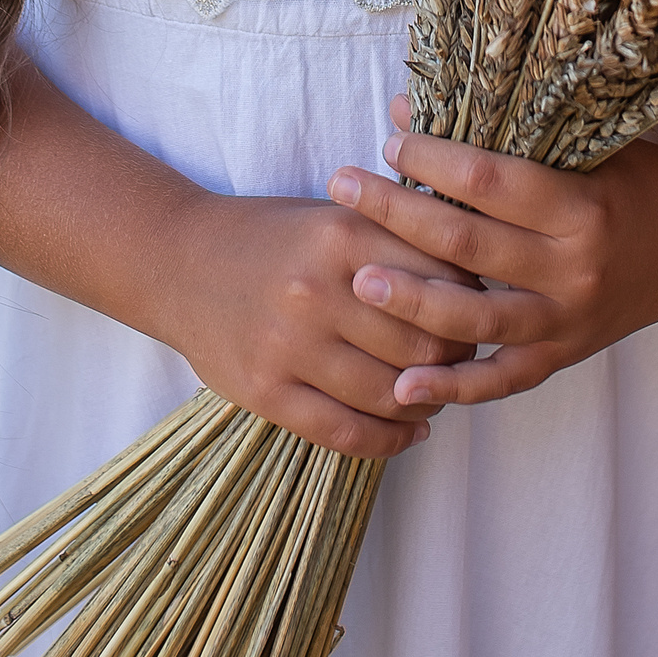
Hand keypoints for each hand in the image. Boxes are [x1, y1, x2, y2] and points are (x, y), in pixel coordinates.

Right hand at [155, 188, 477, 458]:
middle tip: (463, 364)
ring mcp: (289, 345)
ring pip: (390, 395)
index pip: (443, 283)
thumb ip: (399, 240)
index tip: (478, 315)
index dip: (472, 306)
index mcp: (344, 236)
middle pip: (425, 346)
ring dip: (425, 403)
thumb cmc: (272, 237)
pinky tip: (406, 431)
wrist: (177, 261)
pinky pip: (346, 432)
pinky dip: (389, 441)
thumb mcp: (335, 215)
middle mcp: (318, 290)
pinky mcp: (266, 391)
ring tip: (433, 396)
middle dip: (456, 362)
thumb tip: (479, 283)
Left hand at [327, 110, 657, 412]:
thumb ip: (501, 134)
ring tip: (358, 281)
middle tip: (343, 186)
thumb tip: (406, 107)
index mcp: (582, 206)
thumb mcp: (580, 144)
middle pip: (471, 244)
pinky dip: (454, 388)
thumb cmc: (632, 176)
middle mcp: (575, 268)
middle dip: (399, 215)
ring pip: (478, 319)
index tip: (390, 141)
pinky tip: (403, 388)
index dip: (435, 161)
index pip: (492, 180)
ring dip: (413, 301)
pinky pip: (503, 381)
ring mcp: (569, 319)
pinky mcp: (565, 355)